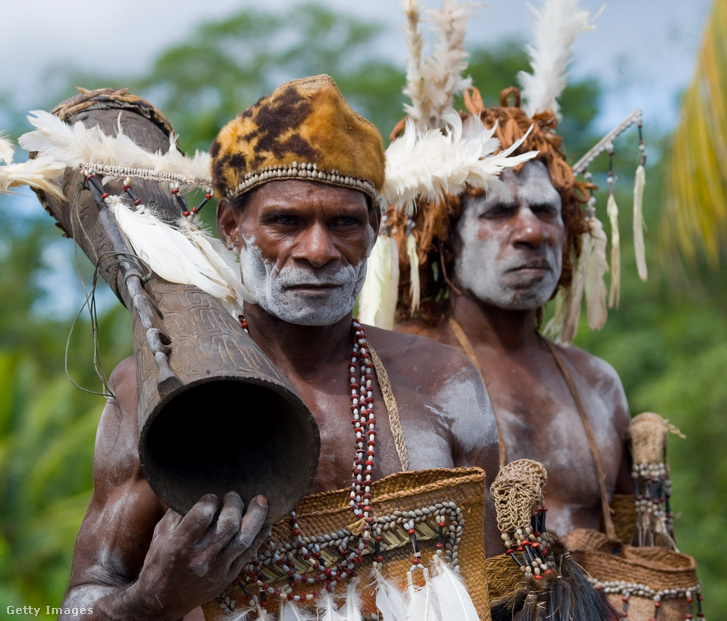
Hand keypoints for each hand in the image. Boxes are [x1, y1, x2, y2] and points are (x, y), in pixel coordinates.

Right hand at [128, 492, 268, 619]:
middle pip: (228, 525)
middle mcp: (200, 558)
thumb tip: (196, 487)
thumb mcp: (161, 534)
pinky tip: (266, 521)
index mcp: (180, 545)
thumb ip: (177, 512)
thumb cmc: (160, 562)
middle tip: (233, 496)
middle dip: (235, 504)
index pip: (202, 515)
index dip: (210, 500)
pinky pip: (250, 553)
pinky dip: (261, 534)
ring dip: (256, 516)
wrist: (162, 601)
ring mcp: (217, 569)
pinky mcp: (229, 576)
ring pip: (244, 539)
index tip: (212, 496)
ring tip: (260, 501)